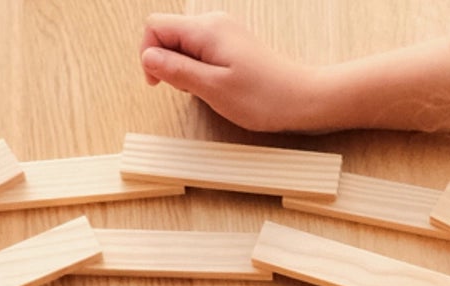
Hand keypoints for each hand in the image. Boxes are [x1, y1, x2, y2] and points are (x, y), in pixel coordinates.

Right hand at [140, 14, 331, 132]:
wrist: (300, 99)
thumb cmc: (263, 97)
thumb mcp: (213, 88)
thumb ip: (177, 70)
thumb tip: (148, 58)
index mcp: (205, 30)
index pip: (156, 26)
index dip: (148, 54)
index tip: (159, 83)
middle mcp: (213, 24)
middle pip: (168, 34)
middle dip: (167, 63)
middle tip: (189, 89)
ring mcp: (223, 33)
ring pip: (183, 44)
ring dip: (183, 69)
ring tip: (206, 90)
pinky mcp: (231, 45)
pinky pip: (200, 51)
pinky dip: (199, 69)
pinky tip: (215, 86)